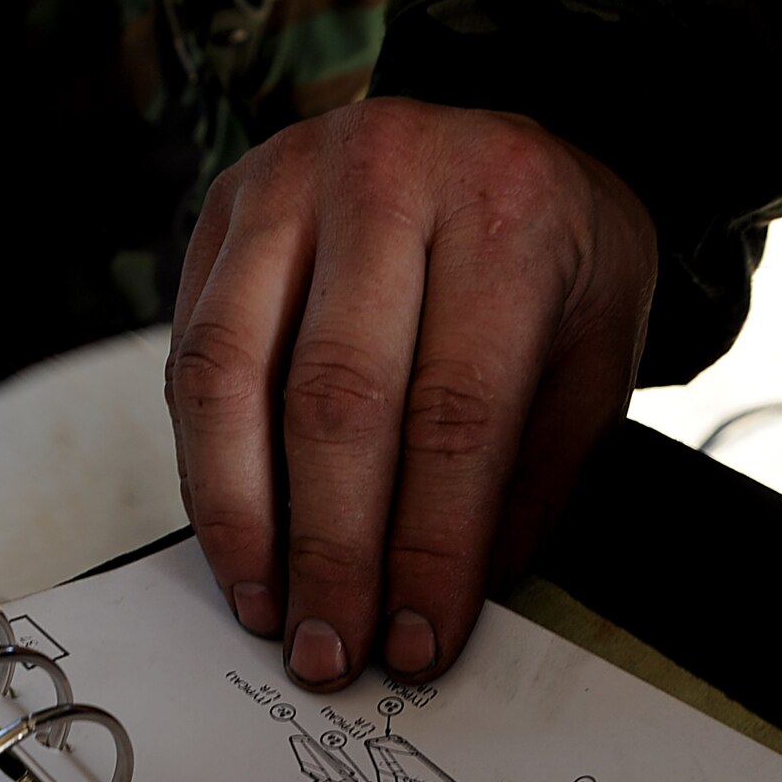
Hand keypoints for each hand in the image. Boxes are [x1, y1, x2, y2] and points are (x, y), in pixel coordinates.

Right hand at [167, 97, 656, 689]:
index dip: (429, 546)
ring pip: (232, 375)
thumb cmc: (550, 256)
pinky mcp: (224, 209)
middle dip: (329, 550)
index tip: (415, 642)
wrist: (500, 131)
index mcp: (505, 213)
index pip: (456, 412)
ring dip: (242, 517)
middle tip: (328, 649)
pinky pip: (192, 355)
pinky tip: (235, 536)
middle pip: (336, 399)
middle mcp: (388, 177)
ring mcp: (289, 182)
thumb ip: (524, 479)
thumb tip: (441, 606)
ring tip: (264, 608)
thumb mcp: (589, 359)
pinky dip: (206, 463)